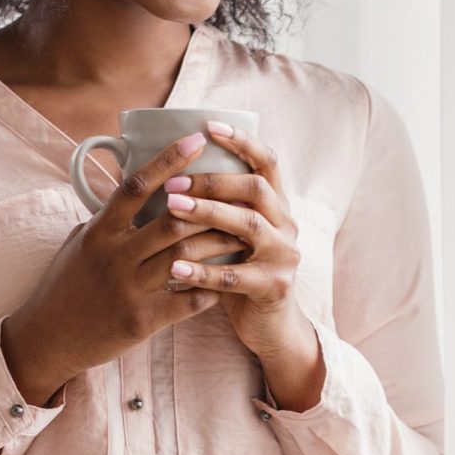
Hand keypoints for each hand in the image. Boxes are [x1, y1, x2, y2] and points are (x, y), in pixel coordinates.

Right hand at [0, 130, 235, 403]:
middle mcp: (113, 256)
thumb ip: (109, 217)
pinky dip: (212, 286)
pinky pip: (189, 298)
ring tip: (244, 233)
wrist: (47, 339)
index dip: (169, 160)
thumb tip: (137, 185)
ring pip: (186, 256)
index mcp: (98, 231)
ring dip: (220, 243)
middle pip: (172, 220)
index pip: (136, 185)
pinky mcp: (142, 320)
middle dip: (211, 206)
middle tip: (240, 194)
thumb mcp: (79, 242)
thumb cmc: (66, 285)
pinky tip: (230, 277)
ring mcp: (128, 289)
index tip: (198, 139)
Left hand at [156, 120, 317, 361]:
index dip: (242, 141)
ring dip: (207, 214)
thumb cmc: (239, 272)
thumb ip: (219, 206)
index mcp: (277, 207)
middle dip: (213, 181)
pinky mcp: (273, 287)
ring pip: (248, 225)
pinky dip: (203, 271)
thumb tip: (168, 171)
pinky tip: (174, 269)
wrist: (269, 327)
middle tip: (173, 183)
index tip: (209, 127)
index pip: (268, 162)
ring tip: (171, 210)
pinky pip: (235, 276)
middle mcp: (286, 225)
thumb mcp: (234, 235)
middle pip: (255, 189)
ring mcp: (284, 256)